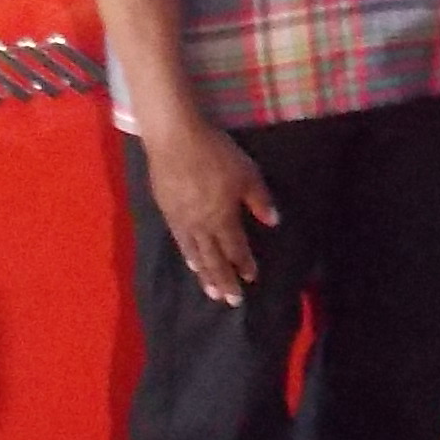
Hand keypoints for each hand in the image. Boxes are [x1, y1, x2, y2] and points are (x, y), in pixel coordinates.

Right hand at [140, 113, 279, 306]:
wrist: (173, 139)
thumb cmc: (215, 154)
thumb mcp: (247, 173)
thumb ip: (260, 200)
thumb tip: (273, 222)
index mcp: (222, 218)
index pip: (235, 248)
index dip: (244, 264)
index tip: (251, 279)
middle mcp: (201, 226)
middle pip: (214, 259)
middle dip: (224, 281)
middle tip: (231, 301)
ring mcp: (181, 221)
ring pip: (194, 254)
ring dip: (204, 275)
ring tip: (210, 291)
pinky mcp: (167, 211)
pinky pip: (179, 241)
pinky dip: (187, 255)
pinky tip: (190, 262)